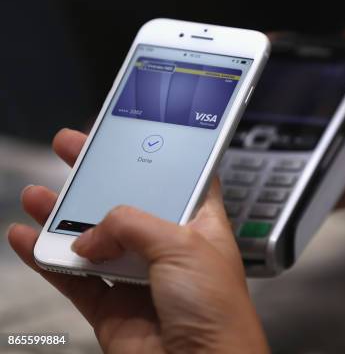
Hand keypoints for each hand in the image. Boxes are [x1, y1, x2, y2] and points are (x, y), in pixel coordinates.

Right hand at [7, 128, 268, 353]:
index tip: (131, 134)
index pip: (178, 179)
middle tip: (72, 148)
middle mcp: (168, 248)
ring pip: (93, 238)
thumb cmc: (218, 310)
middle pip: (127, 202)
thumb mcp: (183, 246)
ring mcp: (138, 277)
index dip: (155, 156)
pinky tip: (25, 238)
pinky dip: (46, 258)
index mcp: (199, 225)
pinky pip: (72, 277)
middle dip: (98, 175)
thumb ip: (132, 225)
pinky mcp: (112, 306)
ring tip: (38, 194)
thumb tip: (91, 234)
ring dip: (63, 216)